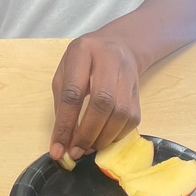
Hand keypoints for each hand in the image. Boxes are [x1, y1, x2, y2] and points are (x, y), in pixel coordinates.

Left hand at [49, 34, 140, 163]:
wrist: (121, 44)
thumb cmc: (85, 59)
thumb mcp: (65, 69)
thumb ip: (61, 101)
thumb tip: (62, 139)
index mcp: (82, 52)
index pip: (73, 92)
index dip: (65, 124)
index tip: (57, 149)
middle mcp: (109, 60)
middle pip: (102, 102)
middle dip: (87, 133)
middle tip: (76, 151)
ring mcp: (127, 74)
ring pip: (120, 112)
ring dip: (103, 138)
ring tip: (88, 148)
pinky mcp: (138, 90)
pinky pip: (132, 119)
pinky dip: (117, 135)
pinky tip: (104, 139)